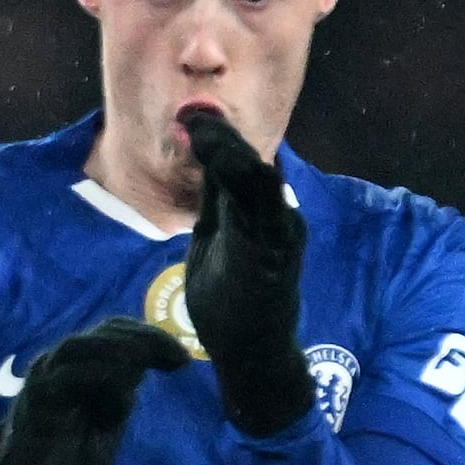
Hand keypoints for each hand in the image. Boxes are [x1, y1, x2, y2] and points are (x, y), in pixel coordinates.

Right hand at [0, 324, 189, 464]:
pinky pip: (64, 377)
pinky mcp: (34, 403)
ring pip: (79, 346)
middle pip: (103, 333)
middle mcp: (58, 367)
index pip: (114, 332)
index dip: (151, 337)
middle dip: (146, 340)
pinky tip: (124, 389)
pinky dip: (97, 376)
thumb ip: (120, 394)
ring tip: (147, 368)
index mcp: (79, 369)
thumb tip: (140, 369)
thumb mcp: (107, 423)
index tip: (182, 360)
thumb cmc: (64, 463)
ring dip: (119, 351)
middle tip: (177, 360)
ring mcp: (43, 382)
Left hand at [180, 109, 312, 432]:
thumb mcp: (215, 237)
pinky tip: (228, 164)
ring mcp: (279, 232)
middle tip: (188, 112)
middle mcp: (274, 213)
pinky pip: (266, 213)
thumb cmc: (233, 298)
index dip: (213, 134)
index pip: (235, 161)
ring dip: (230, 151)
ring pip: (259, 180)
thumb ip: (213, 199)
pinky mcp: (277, 255)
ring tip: (202, 128)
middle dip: (220, 134)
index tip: (184, 114)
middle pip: (249, 163)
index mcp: (255, 210)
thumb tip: (202, 152)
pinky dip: (249, 184)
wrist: (253, 352)